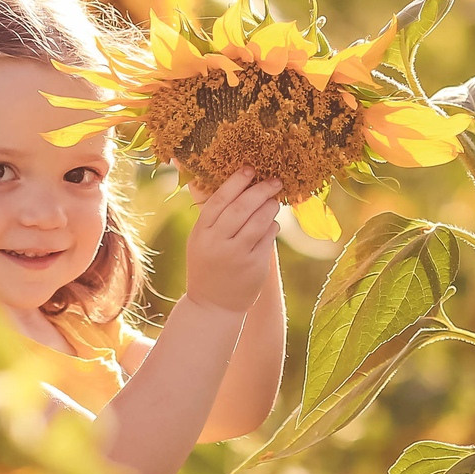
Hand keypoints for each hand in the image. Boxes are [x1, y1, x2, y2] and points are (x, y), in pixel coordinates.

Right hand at [182, 170, 282, 314]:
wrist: (213, 305)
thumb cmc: (208, 264)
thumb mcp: (200, 240)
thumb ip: (211, 216)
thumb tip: (225, 183)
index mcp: (201, 233)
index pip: (219, 201)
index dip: (236, 182)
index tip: (250, 169)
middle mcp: (217, 244)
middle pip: (241, 208)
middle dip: (260, 190)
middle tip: (274, 180)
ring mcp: (236, 256)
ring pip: (258, 221)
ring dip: (270, 207)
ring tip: (274, 200)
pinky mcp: (254, 266)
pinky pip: (268, 238)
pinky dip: (272, 226)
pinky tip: (272, 222)